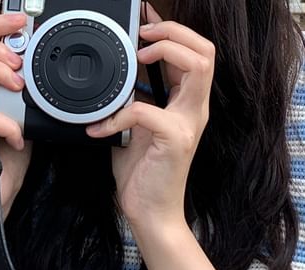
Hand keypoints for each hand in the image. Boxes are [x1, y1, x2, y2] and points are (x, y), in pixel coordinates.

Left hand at [86, 6, 214, 229]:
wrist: (151, 213)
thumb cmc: (143, 173)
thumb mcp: (136, 128)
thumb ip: (132, 100)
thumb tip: (115, 76)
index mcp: (187, 104)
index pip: (196, 54)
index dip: (173, 31)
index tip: (145, 21)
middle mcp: (195, 110)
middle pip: (206, 51)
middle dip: (173, 32)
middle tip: (141, 36)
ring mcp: (189, 123)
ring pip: (197, 66)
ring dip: (165, 52)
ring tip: (135, 57)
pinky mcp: (176, 140)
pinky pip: (145, 111)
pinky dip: (117, 115)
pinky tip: (98, 127)